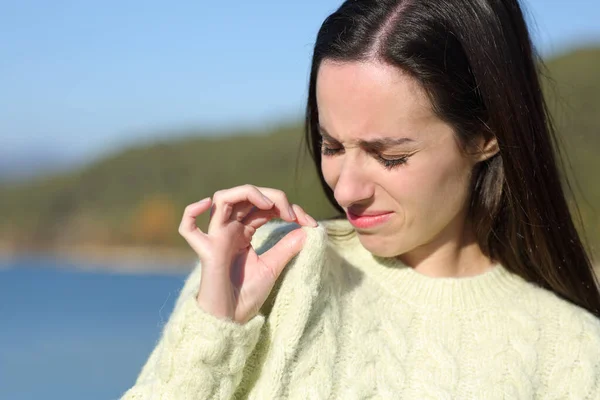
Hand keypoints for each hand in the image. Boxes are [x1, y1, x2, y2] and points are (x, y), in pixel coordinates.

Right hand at [178, 184, 317, 323]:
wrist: (232, 320)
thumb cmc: (247, 295)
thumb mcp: (272, 267)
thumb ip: (287, 247)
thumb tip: (307, 230)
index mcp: (243, 231)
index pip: (263, 206)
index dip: (287, 207)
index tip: (310, 223)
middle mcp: (228, 229)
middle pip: (246, 196)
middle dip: (273, 197)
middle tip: (293, 215)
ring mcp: (216, 237)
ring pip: (222, 198)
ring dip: (247, 193)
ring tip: (269, 205)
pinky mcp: (207, 250)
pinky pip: (188, 228)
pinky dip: (192, 211)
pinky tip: (207, 204)